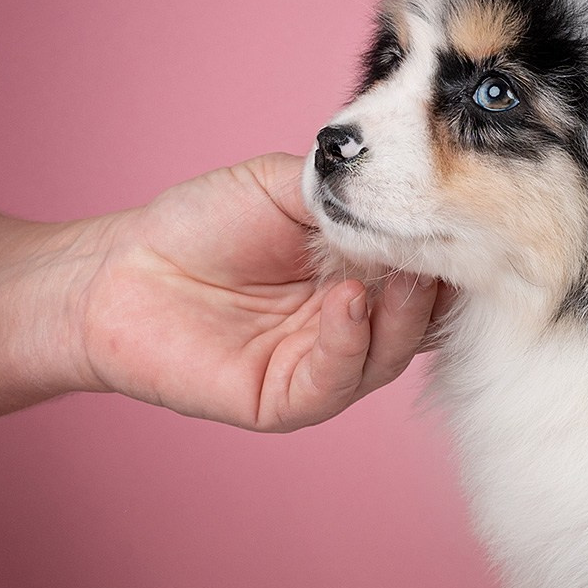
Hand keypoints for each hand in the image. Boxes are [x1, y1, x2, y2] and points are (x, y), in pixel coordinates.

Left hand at [76, 153, 443, 430]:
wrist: (120, 272)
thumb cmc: (200, 225)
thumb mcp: (284, 186)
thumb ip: (347, 193)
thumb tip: (410, 199)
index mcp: (364, 275)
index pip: (428, 274)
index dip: (449, 251)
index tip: (466, 221)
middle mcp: (355, 326)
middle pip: (422, 319)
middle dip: (435, 286)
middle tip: (439, 250)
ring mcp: (326, 367)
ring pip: (389, 355)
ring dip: (401, 316)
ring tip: (397, 275)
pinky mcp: (289, 401)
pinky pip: (336, 381)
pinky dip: (349, 341)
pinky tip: (346, 302)